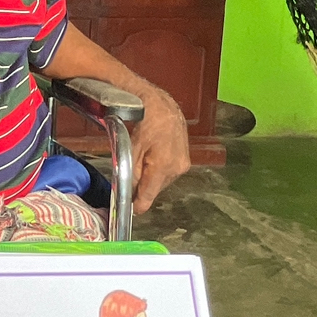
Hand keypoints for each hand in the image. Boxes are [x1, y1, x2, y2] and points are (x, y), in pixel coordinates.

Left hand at [129, 84, 189, 212]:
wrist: (163, 106)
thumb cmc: (145, 122)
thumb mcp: (131, 148)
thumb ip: (131, 172)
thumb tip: (130, 191)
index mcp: (162, 166)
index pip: (149, 195)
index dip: (139, 205)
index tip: (133, 211)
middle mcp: (176, 168)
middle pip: (156, 189)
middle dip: (144, 187)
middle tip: (133, 177)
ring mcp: (183, 164)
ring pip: (163, 181)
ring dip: (153, 178)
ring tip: (144, 160)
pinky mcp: (186, 160)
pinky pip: (169, 173)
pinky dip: (160, 170)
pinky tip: (154, 158)